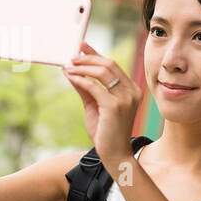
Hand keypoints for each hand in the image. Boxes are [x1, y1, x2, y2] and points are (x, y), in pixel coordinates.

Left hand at [61, 41, 140, 165]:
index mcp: (131, 89)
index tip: (82, 45)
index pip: (113, 65)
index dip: (96, 53)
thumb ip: (86, 89)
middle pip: (109, 64)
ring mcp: (125, 98)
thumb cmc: (105, 132)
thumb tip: (72, 70)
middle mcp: (132, 91)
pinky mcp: (114, 106)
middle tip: (72, 57)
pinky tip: (70, 77)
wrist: (114, 155)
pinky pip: (94, 87)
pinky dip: (81, 79)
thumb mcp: (95, 106)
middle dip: (88, 58)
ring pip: (103, 72)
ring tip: (69, 65)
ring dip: (83, 66)